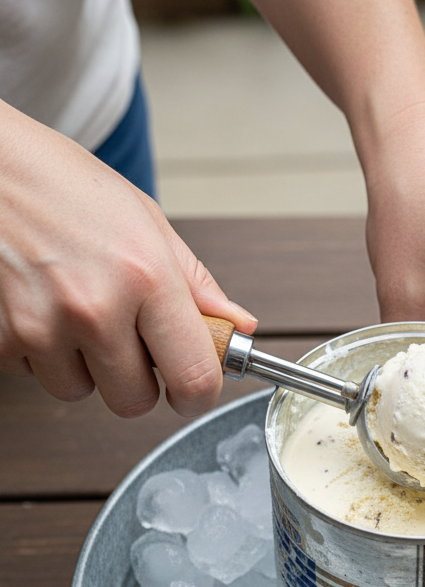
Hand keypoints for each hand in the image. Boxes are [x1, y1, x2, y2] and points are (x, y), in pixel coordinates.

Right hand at [0, 104, 255, 417]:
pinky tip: (39, 305)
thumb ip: (197, 285)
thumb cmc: (63, 185)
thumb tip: (239, 326)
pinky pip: (34, 375)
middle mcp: (96, 308)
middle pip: (135, 401)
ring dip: (82, 365)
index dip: (197, 394)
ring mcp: (44, 326)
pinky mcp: (2, 338)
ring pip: (80, 392)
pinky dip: (40, 351)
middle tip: (124, 335)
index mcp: (147, 277)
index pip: (194, 378)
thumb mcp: (146, 222)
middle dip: (136, 378)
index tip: (191, 389)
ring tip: (74, 309)